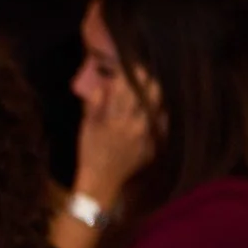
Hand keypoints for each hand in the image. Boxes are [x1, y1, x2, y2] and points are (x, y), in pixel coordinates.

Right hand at [74, 78, 154, 208]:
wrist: (102, 182)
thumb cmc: (89, 153)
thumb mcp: (86, 127)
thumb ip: (94, 104)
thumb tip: (101, 84)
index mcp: (115, 118)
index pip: (126, 86)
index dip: (128, 72)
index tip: (126, 65)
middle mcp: (135, 123)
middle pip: (148, 93)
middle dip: (145, 79)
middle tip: (140, 73)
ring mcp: (147, 134)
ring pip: (157, 105)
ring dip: (153, 94)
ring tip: (149, 88)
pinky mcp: (154, 143)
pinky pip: (161, 123)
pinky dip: (158, 113)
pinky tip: (154, 110)